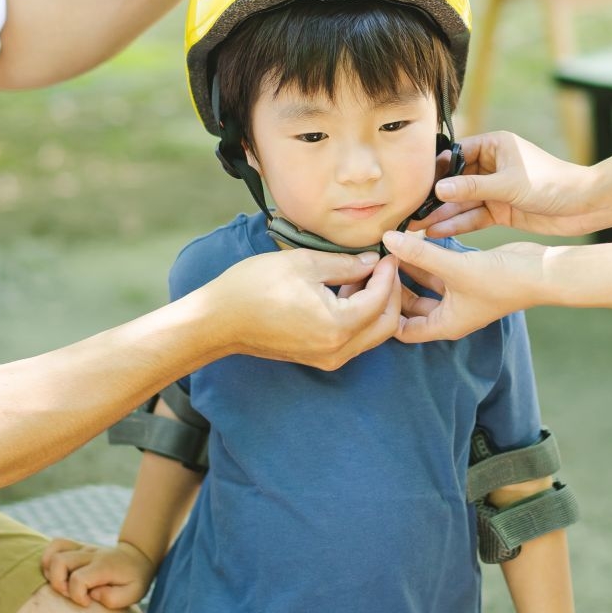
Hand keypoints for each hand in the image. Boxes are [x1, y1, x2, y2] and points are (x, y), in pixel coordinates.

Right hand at [41, 538, 154, 609]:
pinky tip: (57, 574)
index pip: (79, 579)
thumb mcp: (134, 594)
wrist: (137, 557)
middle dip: (58, 583)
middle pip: (60, 561)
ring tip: (62, 584)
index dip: (77, 596)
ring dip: (50, 571)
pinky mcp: (77, 546)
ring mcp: (83, 547)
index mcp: (104, 566)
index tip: (87, 603)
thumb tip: (92, 595)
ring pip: (54, 550)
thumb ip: (113, 598)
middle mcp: (91, 554)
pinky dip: (49, 559)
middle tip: (70, 594)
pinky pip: (56, 544)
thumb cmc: (133, 579)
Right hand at [201, 249, 401, 367]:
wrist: (220, 320)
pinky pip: (353, 341)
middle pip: (385, 325)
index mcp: (337, 326)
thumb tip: (371, 262)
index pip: (380, 300)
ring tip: (364, 275)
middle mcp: (338, 350)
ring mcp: (328, 359)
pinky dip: (359, 318)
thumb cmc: (255, 287)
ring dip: (375, 307)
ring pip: (371, 335)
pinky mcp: (318, 358)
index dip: (388, 274)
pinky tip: (346, 292)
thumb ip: (344, 264)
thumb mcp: (304, 263)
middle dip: (391, 294)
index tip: (389, 253)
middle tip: (385, 267)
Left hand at [381, 231, 545, 342]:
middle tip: (374, 265)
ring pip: (421, 285)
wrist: (539, 271)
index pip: (401, 330)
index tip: (370, 289)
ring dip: (406, 269)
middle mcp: (448, 313)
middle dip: (391, 288)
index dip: (383, 313)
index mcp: (444, 325)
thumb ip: (420, 254)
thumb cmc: (501, 281)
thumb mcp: (455, 268)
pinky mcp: (464, 276)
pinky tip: (409, 238)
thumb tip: (387, 239)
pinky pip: (435, 269)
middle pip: (408, 306)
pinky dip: (423, 258)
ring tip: (386, 248)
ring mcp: (457, 295)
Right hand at [409, 132, 602, 238]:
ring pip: (463, 201)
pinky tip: (438, 231)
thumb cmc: (552, 184)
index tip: (416, 184)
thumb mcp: (509, 184)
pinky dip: (458, 224)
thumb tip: (439, 189)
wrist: (585, 206)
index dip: (436, 169)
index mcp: (496, 145)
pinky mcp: (501, 210)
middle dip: (435, 196)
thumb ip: (472, 187)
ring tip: (418, 225)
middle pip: (456, 179)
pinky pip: (474, 216)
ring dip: (443, 213)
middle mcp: (493, 165)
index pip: (457, 152)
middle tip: (411, 210)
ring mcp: (496, 189)